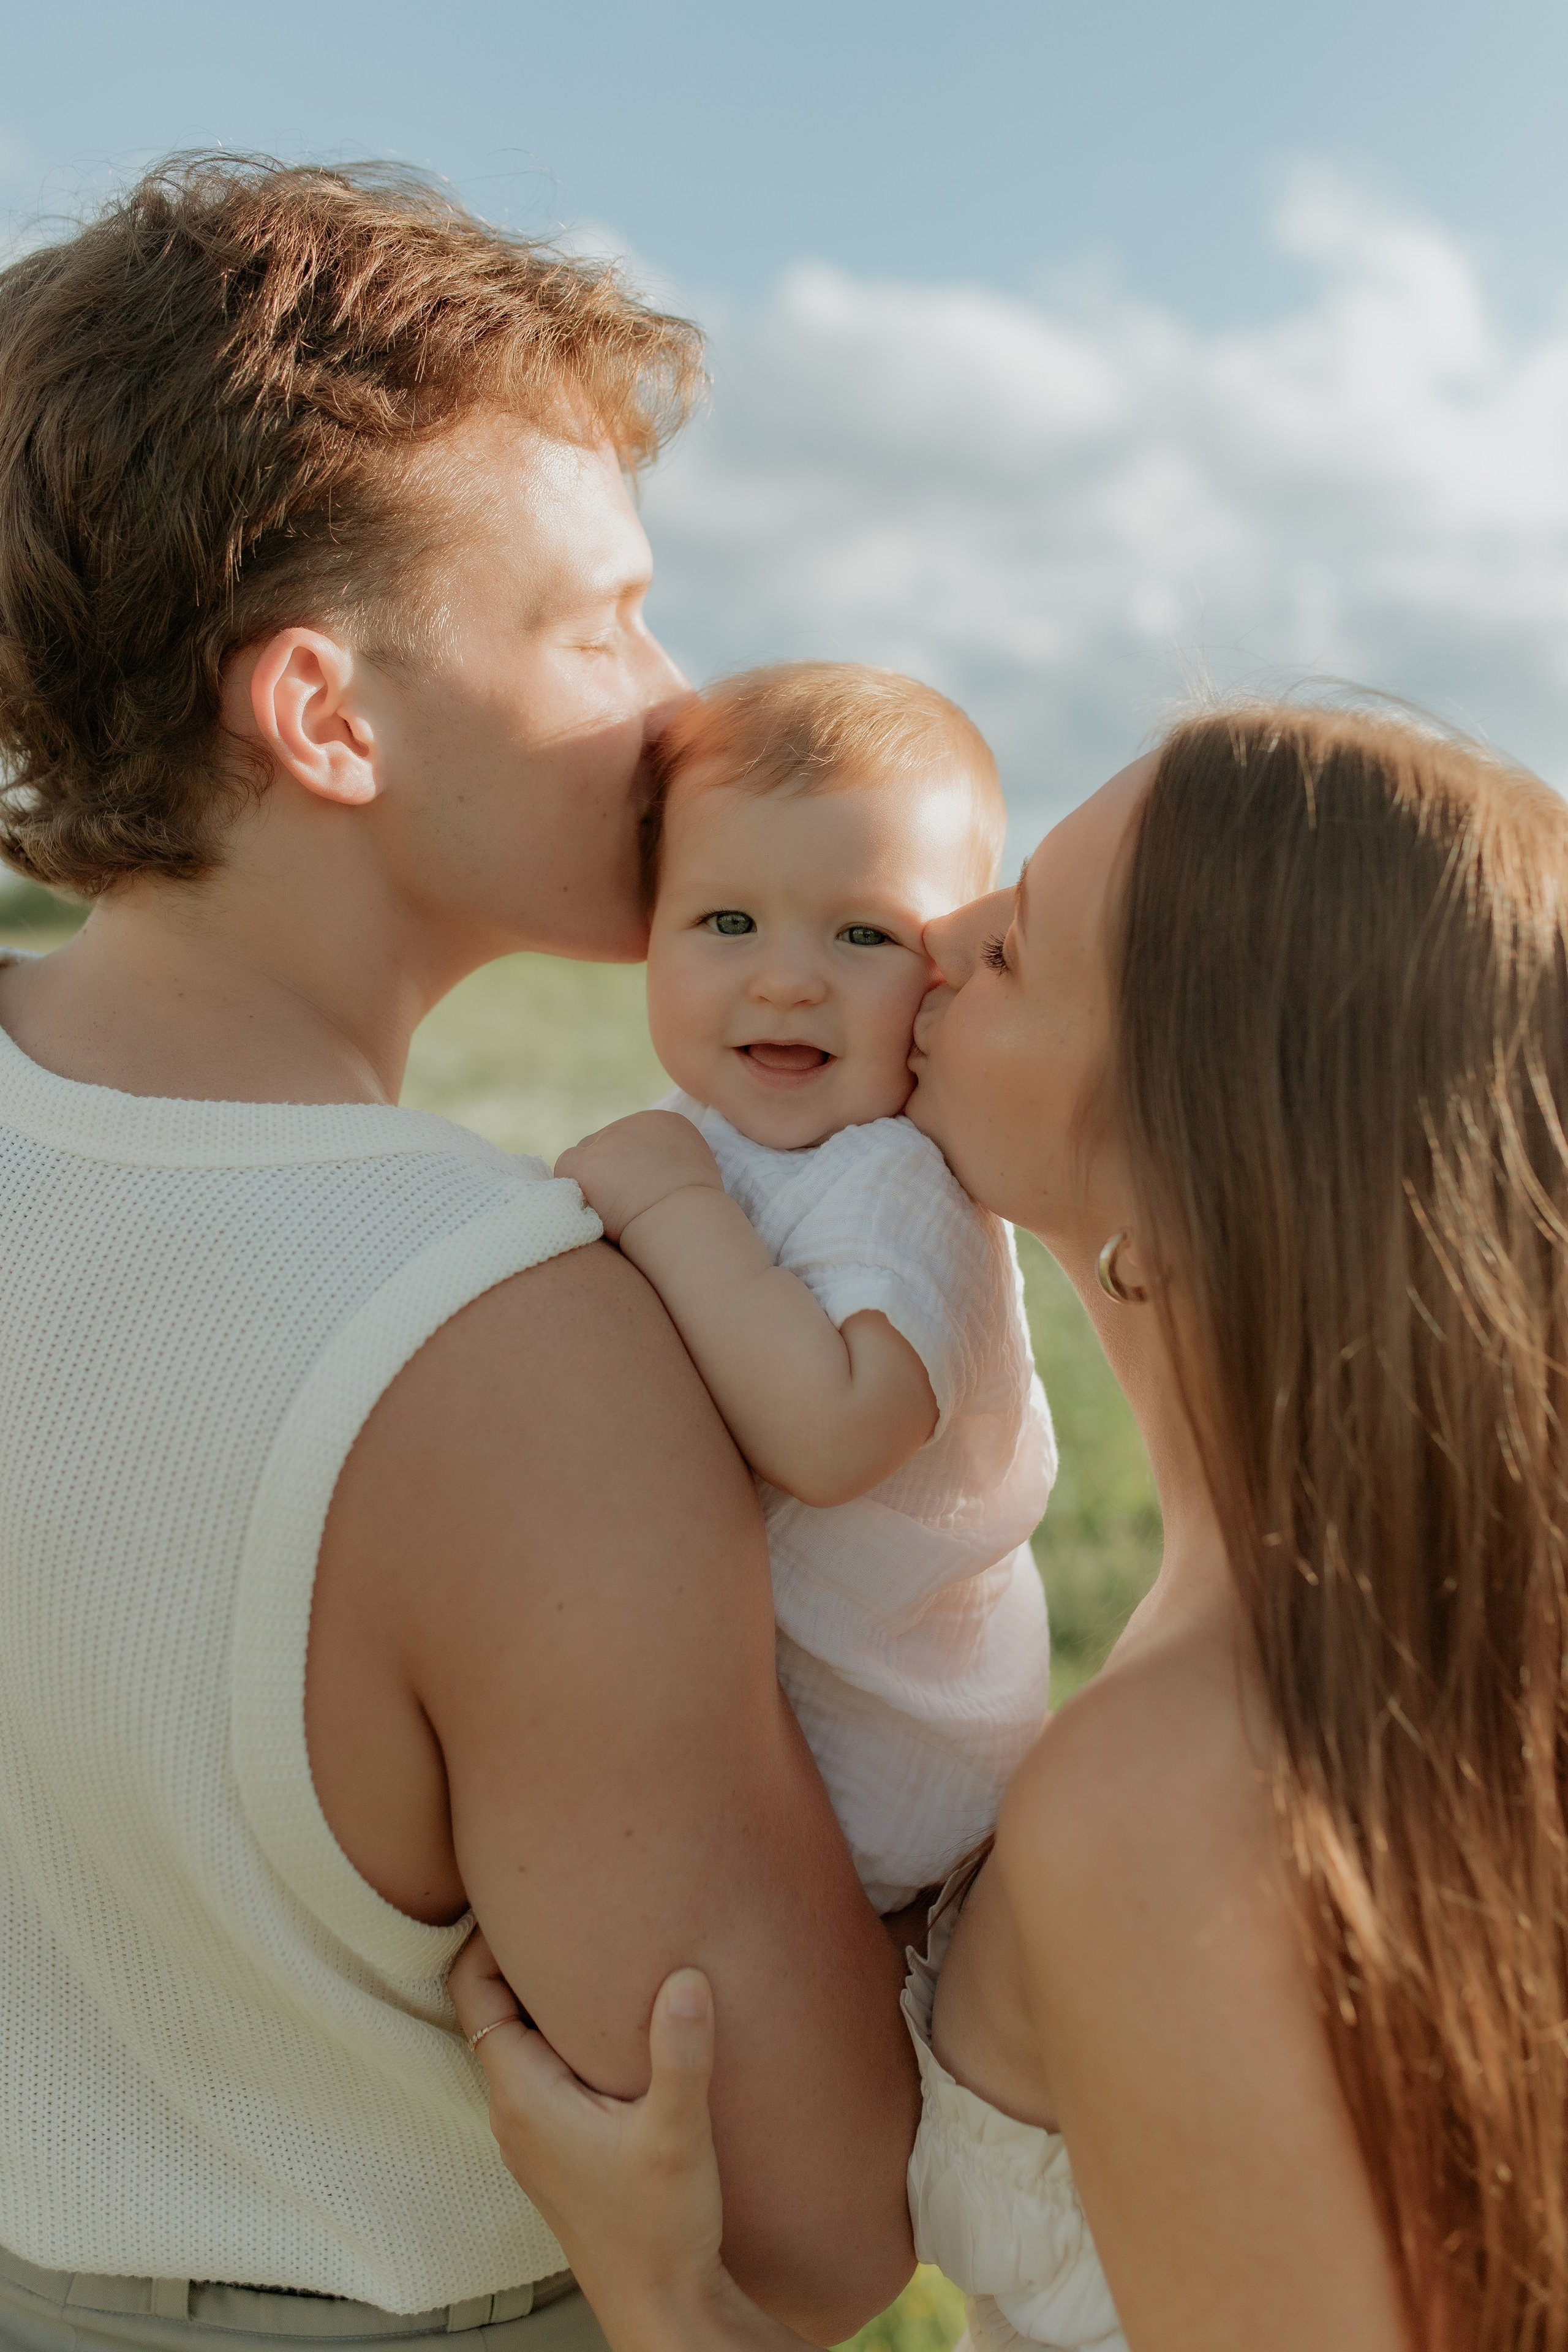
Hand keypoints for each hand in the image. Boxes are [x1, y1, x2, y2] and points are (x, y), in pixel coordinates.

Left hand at [450, 1932, 781, 2351]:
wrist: (660, 2304)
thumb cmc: (661, 2226)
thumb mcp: (676, 2134)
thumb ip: (679, 2053)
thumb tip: (686, 1976)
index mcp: (522, 2094)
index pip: (471, 1988)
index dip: (487, 1933)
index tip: (530, 1889)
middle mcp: (512, 2110)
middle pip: (490, 2005)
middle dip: (519, 1951)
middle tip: (562, 1899)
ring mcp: (530, 2133)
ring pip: (515, 2036)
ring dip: (541, 1992)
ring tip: (587, 1944)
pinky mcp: (554, 2147)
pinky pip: (538, 2066)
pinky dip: (557, 2029)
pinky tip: (605, 2020)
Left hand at [556, 1111, 724, 1245]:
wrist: (683, 1222)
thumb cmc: (694, 1213)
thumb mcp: (693, 1173)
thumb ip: (671, 1162)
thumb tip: (652, 1172)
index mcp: (666, 1122)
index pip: (633, 1136)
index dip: (632, 1165)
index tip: (640, 1190)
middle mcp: (635, 1123)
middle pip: (608, 1142)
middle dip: (611, 1170)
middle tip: (621, 1202)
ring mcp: (608, 1140)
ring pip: (586, 1154)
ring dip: (593, 1177)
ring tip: (608, 1206)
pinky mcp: (585, 1163)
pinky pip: (566, 1168)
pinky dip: (574, 1187)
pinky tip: (591, 1205)